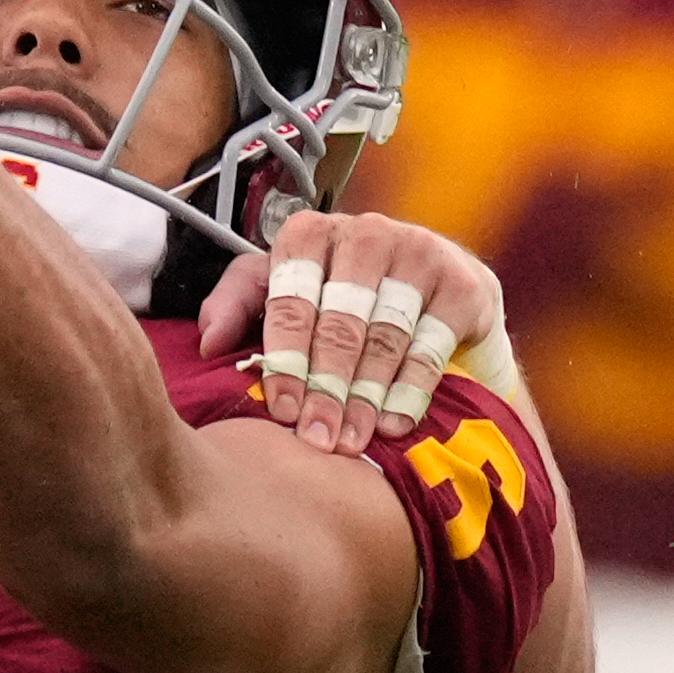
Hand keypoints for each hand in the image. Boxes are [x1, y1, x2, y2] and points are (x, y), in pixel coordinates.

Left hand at [197, 211, 518, 454]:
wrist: (435, 287)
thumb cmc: (341, 292)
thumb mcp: (283, 288)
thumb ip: (239, 304)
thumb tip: (208, 342)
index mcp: (311, 233)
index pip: (291, 299)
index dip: (286, 359)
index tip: (282, 410)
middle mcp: (366, 233)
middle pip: (340, 322)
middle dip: (326, 387)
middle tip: (316, 436)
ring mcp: (420, 253)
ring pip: (386, 337)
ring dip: (366, 396)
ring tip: (350, 440)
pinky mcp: (464, 285)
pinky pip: (432, 346)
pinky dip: (411, 389)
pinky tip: (394, 424)